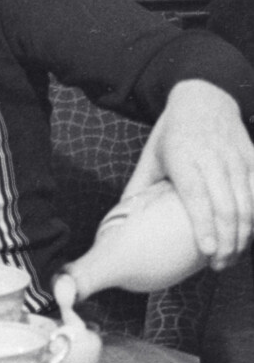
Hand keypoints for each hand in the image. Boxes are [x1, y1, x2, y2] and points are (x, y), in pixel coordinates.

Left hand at [123, 80, 253, 270]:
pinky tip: (252, 233)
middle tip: (218, 264)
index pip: (196, 196)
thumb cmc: (172, 134)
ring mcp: (236, 157)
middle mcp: (212, 158)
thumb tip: (122, 221)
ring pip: (248, 201)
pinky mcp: (253, 156)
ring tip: (233, 256)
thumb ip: (140, 187)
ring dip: (244, 233)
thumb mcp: (151, 156)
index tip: (208, 250)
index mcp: (182, 157)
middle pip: (226, 205)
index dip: (204, 225)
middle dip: (227, 240)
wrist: (203, 97)